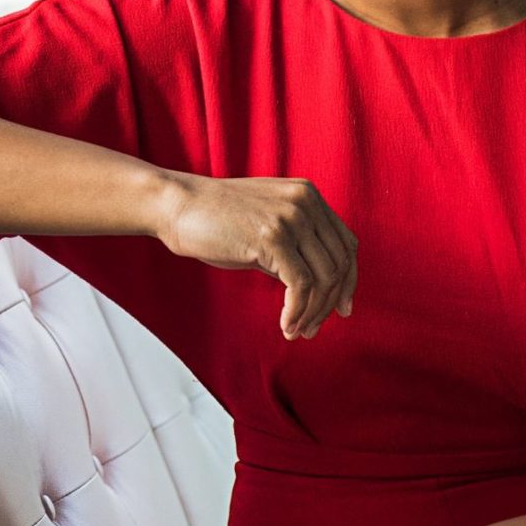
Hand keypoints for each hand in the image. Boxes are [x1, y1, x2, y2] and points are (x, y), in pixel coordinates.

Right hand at [150, 173, 357, 339]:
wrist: (177, 205)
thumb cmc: (214, 219)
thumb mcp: (266, 224)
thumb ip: (295, 245)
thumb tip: (318, 288)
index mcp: (308, 195)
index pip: (347, 244)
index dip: (348, 281)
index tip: (341, 308)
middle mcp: (305, 203)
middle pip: (339, 264)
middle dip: (329, 303)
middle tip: (313, 328)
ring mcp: (291, 218)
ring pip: (323, 278)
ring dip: (313, 312)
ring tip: (297, 330)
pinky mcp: (273, 237)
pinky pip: (301, 285)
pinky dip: (297, 311)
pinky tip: (286, 325)